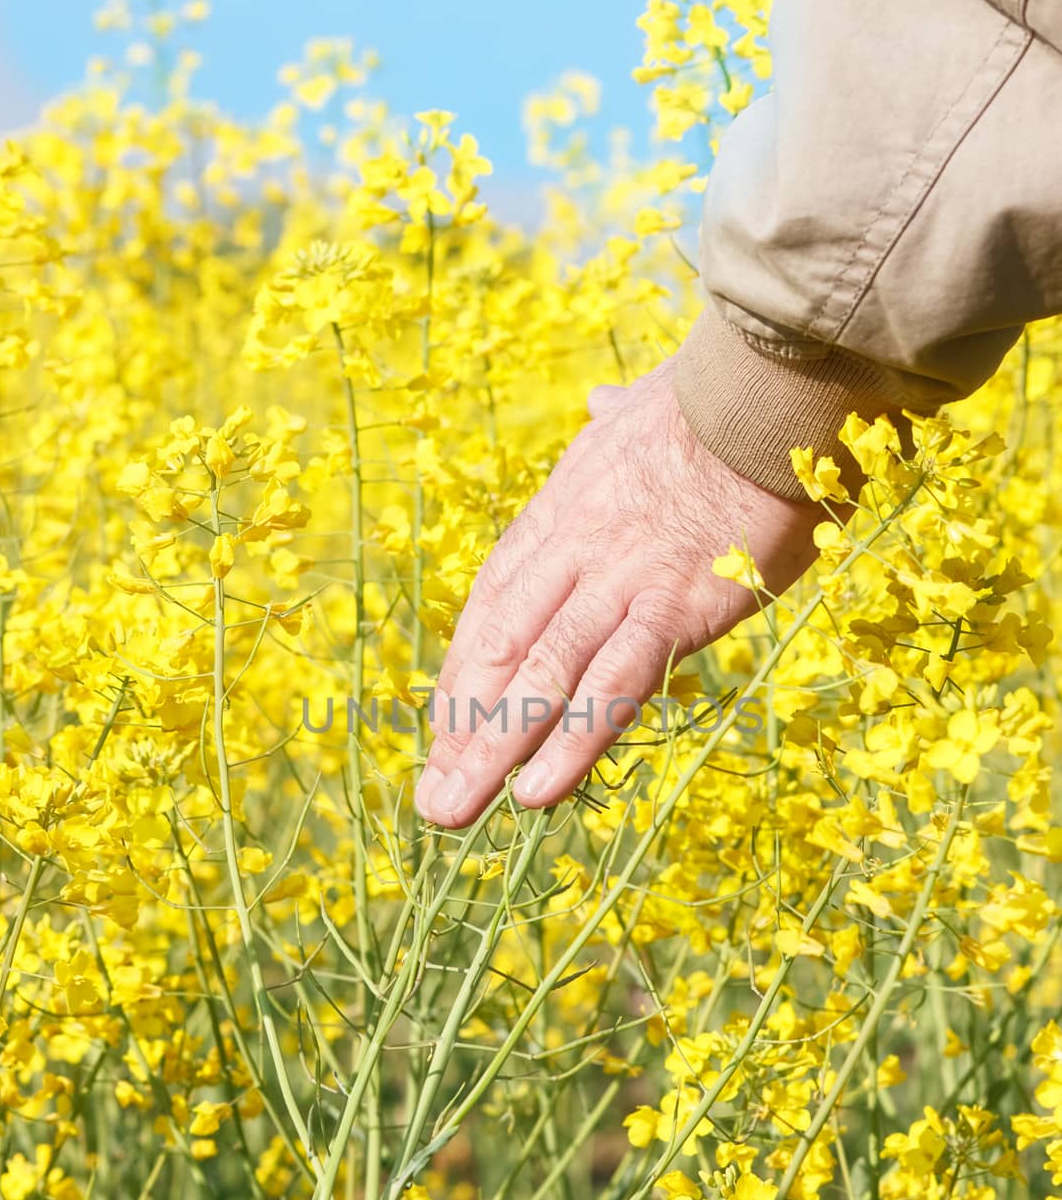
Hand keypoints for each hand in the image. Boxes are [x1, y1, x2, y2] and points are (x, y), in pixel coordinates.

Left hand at [413, 357, 825, 828]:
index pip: (494, 605)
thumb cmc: (719, 400)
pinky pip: (612, 686)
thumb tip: (602, 401)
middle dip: (462, 725)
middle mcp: (572, 551)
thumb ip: (615, 418)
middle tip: (434, 795)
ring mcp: (616, 581)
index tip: (445, 725)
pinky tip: (536, 792)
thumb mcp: (643, 404)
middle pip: (500, 648)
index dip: (467, 671)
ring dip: (491, 748)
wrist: (765, 390)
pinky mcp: (671, 607)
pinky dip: (571, 740)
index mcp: (562, 510)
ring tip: (453, 810)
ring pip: (539, 675)